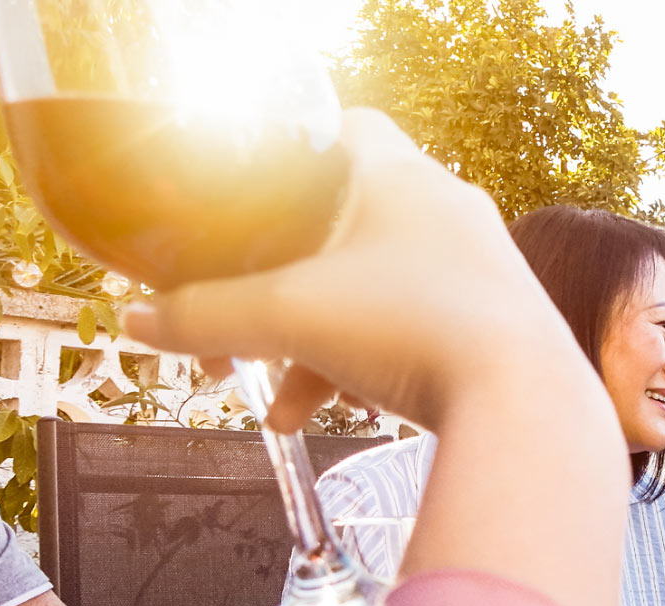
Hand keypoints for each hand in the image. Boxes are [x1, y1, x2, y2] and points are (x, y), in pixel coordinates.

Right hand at [123, 109, 586, 432]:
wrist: (523, 405)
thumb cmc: (414, 331)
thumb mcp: (285, 318)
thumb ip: (203, 315)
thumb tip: (141, 322)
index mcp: (403, 176)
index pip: (346, 130)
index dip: (292, 154)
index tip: (250, 193)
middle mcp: (448, 211)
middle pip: (344, 226)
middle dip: (280, 283)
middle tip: (235, 326)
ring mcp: (477, 269)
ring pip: (373, 290)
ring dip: (313, 341)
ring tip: (274, 403)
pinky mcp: (492, 324)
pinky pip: (411, 331)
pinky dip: (362, 366)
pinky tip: (322, 416)